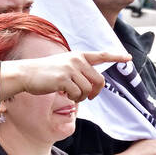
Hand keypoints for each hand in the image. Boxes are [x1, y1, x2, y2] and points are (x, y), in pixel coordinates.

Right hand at [0, 51, 129, 101]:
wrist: (27, 74)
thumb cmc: (46, 74)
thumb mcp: (65, 67)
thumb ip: (80, 72)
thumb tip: (94, 87)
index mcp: (79, 56)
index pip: (101, 55)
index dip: (116, 57)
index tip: (128, 58)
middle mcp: (77, 60)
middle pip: (99, 81)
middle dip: (95, 93)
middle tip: (88, 98)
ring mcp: (70, 69)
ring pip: (88, 90)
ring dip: (81, 97)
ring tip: (70, 94)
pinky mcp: (64, 79)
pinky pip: (77, 95)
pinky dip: (73, 99)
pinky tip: (63, 94)